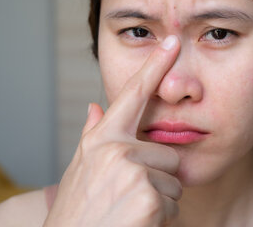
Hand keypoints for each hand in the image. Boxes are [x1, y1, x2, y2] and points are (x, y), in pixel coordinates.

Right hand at [44, 36, 181, 226]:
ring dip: (160, 201)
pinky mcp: (149, 198)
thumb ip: (92, 136)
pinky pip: (175, 205)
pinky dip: (161, 220)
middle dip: (157, 179)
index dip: (154, 67)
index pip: (133, 95)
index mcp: (102, 140)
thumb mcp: (80, 170)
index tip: (171, 43)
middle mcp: (117, 150)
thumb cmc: (78, 211)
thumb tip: (95, 106)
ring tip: (130, 212)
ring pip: (174, 182)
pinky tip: (137, 224)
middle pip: (168, 155)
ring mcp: (133, 173)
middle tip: (129, 197)